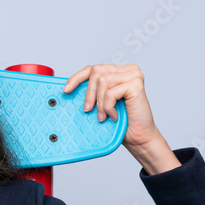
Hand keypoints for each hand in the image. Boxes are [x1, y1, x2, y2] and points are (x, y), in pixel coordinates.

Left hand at [63, 64, 179, 174]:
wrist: (138, 136)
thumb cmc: (121, 121)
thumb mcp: (101, 103)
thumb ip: (92, 92)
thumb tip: (68, 89)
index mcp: (118, 71)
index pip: (93, 68)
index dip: (77, 78)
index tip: (66, 90)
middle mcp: (128, 70)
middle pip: (96, 72)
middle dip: (89, 93)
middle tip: (88, 110)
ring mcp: (133, 75)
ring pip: (102, 81)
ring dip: (99, 103)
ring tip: (103, 116)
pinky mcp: (136, 84)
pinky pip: (110, 93)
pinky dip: (108, 107)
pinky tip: (114, 116)